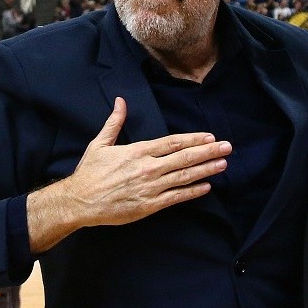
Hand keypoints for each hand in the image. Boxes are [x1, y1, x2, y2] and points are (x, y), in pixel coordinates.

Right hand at [27, 97, 230, 251]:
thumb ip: (114, 122)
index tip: (210, 136)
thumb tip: (121, 101)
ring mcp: (150, 187)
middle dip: (208, 152)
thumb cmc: (90, 173)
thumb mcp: (100, 144)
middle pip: (184, 158)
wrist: (79, 201)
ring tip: (223, 164)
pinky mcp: (149, 205)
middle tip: (228, 147)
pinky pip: (176, 197)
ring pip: (184, 177)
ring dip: (206, 170)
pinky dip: (193, 192)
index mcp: (138, 151)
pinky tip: (207, 187)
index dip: (194, 139)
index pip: (173, 142)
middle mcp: (148, 168)